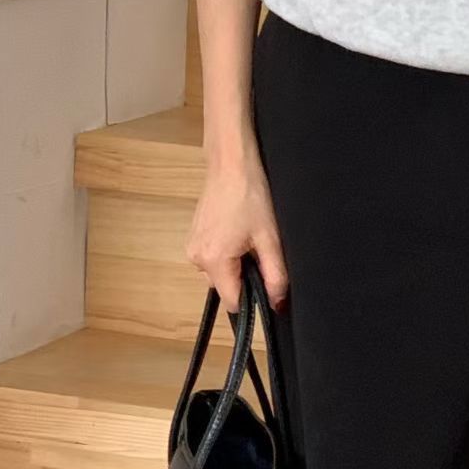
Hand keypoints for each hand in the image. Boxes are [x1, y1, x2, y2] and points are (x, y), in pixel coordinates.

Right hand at [187, 144, 289, 312]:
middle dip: (243, 277)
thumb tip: (277, 304)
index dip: (252, 298)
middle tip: (257, 250)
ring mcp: (191, 248)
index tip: (265, 281)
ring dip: (234, 265)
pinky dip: (226, 254)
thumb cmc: (251, 195)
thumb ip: (275, 276)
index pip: (232, 303)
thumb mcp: (270, 238)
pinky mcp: (192, 238)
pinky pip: (211, 259)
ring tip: (246, 237)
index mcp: (214, 261)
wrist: (230, 164)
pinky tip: (236, 232)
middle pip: (225, 288)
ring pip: (219, 274)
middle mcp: (196, 259)